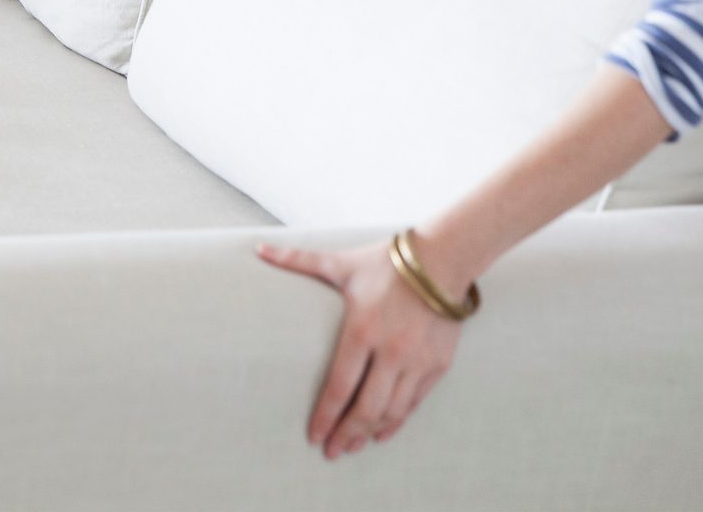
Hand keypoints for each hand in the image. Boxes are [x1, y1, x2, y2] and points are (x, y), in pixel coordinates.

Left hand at [256, 238, 462, 457]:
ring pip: (391, 410)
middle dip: (346, 434)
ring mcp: (417, 361)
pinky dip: (397, 421)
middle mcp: (391, 351)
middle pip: (366, 407)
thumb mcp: (342, 263)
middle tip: (332, 452)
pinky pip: (415, 403)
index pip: (340, 386)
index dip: (325, 416)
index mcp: (362, 330)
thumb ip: (299, 260)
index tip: (313, 437)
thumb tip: (259, 249)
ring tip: (353, 446)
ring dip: (370, 432)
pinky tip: (383, 432)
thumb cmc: (387, 262)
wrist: (443, 259)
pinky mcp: (438, 364)